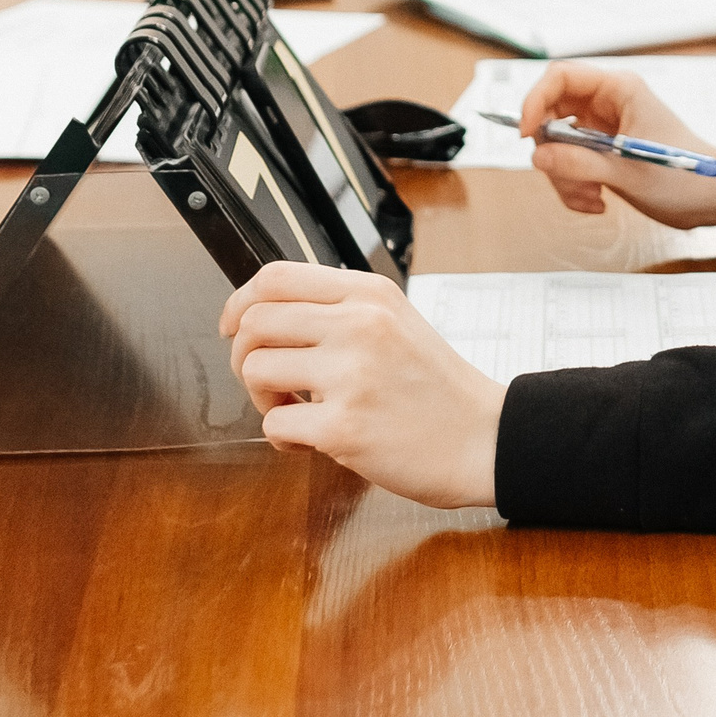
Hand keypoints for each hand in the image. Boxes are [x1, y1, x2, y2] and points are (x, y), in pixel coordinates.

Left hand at [219, 262, 503, 507]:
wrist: (483, 439)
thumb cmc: (438, 388)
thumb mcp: (397, 322)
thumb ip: (342, 310)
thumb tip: (268, 313)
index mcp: (370, 294)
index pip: (277, 276)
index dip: (239, 301)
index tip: (232, 325)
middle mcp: (359, 325)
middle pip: (255, 322)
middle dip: (245, 356)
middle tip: (270, 381)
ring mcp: (351, 375)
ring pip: (254, 370)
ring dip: (262, 398)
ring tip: (296, 410)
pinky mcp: (343, 426)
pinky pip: (273, 426)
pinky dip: (284, 439)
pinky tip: (313, 440)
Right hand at [518, 60, 715, 230]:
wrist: (714, 198)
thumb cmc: (686, 175)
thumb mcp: (629, 171)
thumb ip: (580, 164)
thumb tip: (537, 157)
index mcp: (619, 90)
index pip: (560, 77)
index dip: (535, 100)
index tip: (526, 134)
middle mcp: (607, 103)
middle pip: (551, 114)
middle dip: (553, 153)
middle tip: (568, 179)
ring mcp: (603, 128)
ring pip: (556, 145)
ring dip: (566, 177)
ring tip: (593, 197)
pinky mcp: (603, 152)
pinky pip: (570, 165)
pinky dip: (575, 186)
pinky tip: (598, 201)